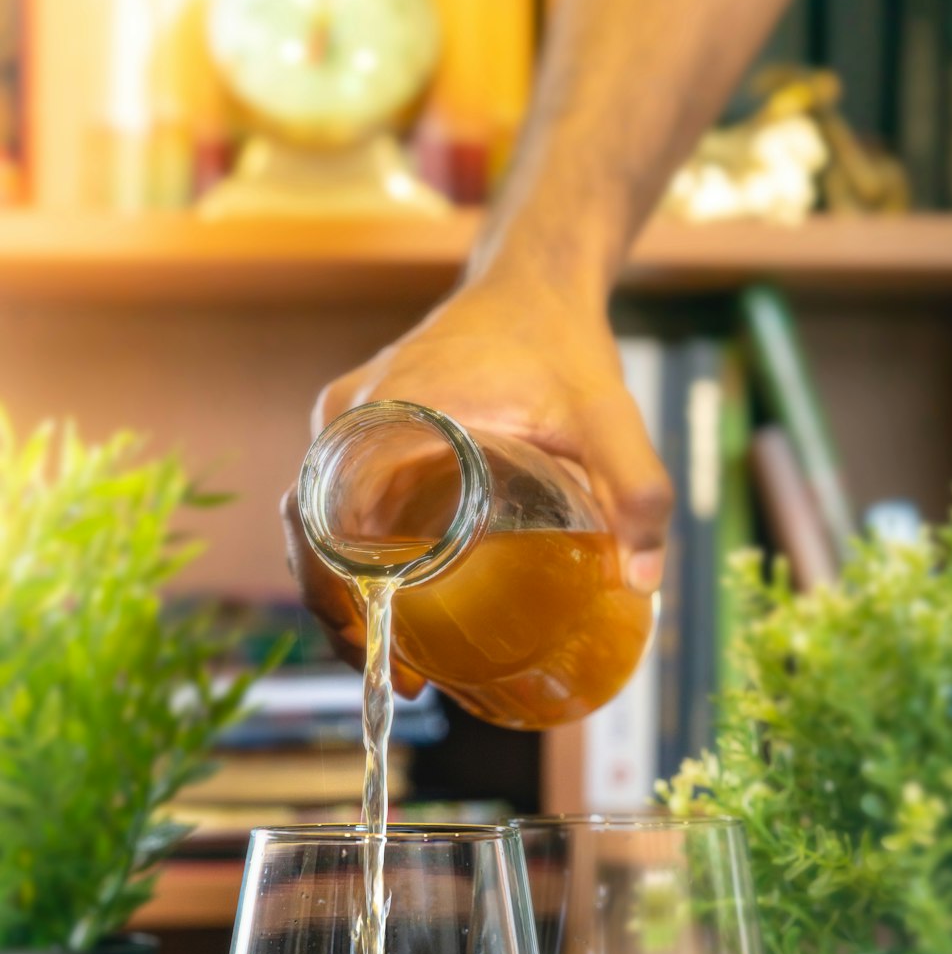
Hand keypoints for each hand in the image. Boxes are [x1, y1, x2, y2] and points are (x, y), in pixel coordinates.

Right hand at [281, 270, 672, 694]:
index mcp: (384, 416)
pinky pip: (340, 502)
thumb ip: (637, 488)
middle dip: (340, 615)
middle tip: (399, 674)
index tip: (376, 651)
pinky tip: (400, 602)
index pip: (318, 524)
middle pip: (310, 535)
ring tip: (399, 655)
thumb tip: (640, 581)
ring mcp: (350, 421)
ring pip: (319, 524)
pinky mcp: (363, 427)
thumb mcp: (607, 415)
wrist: (536, 279)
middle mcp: (349, 418)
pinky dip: (357, 556)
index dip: (332, 600)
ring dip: (345, 592)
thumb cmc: (563, 344)